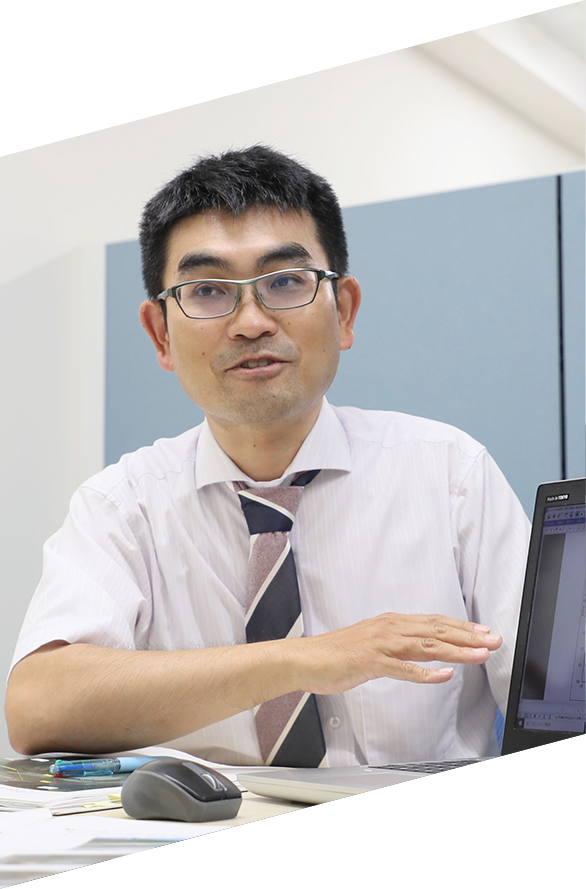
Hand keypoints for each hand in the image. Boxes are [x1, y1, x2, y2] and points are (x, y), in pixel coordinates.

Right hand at [289, 612, 501, 693]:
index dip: (462, 627)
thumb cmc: (335, 655)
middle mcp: (389, 629)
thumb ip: (397, 646)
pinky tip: (445, 676)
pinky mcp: (370, 662)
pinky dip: (426, 673)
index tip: (484, 632)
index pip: (434, 622)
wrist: (304, 659)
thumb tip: (421, 651)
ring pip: (426, 646)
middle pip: (437, 630)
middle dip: (469, 636)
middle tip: (495, 639)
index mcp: (391, 624)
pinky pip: (403, 668)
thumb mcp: (373, 645)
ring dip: (456, 651)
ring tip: (480, 654)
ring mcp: (381, 645)